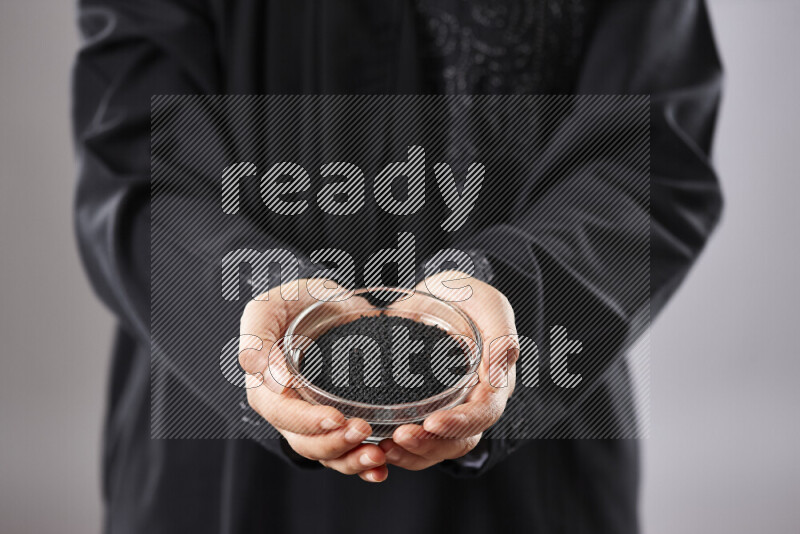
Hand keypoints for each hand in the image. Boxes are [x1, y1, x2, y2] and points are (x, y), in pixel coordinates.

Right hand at [239, 279, 387, 481]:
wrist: (328, 300)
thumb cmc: (293, 301)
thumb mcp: (267, 307)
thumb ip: (257, 339)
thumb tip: (269, 379)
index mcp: (266, 389)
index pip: (283, 415)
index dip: (308, 422)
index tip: (337, 417)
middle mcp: (289, 410)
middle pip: (306, 443)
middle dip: (335, 444)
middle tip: (364, 432)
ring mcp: (315, 418)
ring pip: (328, 454)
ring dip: (351, 461)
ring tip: (377, 457)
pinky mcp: (341, 419)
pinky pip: (348, 450)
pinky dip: (364, 464)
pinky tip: (382, 467)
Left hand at [380, 271, 518, 470]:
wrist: (436, 293)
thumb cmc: (466, 294)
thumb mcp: (487, 303)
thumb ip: (500, 334)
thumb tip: (500, 372)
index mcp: (495, 383)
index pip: (484, 414)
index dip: (460, 423)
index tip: (432, 422)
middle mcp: (473, 402)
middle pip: (460, 440)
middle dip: (430, 445)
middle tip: (399, 437)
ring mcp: (448, 408)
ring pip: (436, 447)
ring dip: (412, 453)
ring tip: (383, 447)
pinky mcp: (422, 408)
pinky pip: (414, 438)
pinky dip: (397, 445)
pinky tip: (376, 442)